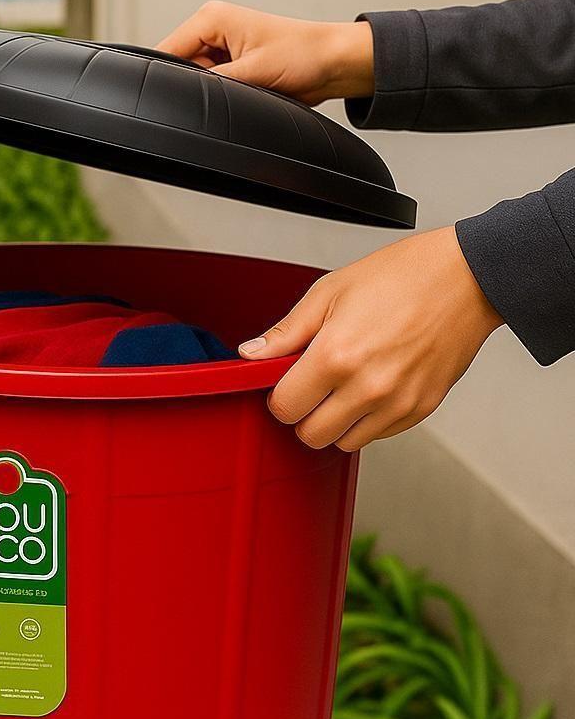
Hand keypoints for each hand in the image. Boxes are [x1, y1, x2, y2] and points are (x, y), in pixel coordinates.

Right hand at [156, 0, 373, 104]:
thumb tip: (186, 96)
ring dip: (212, 92)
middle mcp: (212, 29)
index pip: (166, 50)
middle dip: (193, 87)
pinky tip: (243, 93)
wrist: (333, 63)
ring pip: (195, 80)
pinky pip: (212, 85)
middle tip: (224, 92)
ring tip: (242, 89)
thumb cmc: (303, 55)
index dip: (165, 77)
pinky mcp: (231, 64)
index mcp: (211, 18)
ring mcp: (221, 48)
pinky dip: (222, 94)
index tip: (171, 98)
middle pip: (178, 68)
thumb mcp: (251, 72)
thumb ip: (212, 83)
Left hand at [238, 227, 502, 450]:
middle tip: (311, 386)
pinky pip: (378, 435)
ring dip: (334, 422)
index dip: (278, 395)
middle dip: (303, 414)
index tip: (285, 382)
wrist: (467, 278)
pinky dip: (366, 420)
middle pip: (310, 435)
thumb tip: (252, 354)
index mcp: (336, 355)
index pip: (284, 408)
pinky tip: (370, 387)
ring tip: (342, 386)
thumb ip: (286, 332)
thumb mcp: (329, 292)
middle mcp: (366, 387)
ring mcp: (397, 403)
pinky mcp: (421, 409)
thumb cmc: (401, 276)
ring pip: (344, 442)